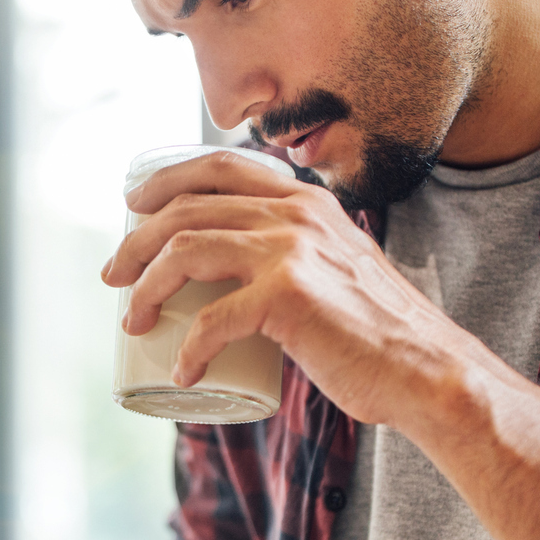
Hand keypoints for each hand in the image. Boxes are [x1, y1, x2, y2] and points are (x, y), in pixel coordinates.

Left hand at [103, 151, 482, 426]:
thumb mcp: (339, 268)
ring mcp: (291, 252)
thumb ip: (303, 256)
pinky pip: (211, 322)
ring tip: (131, 320)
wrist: (426, 371)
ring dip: (144, 288)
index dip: (165, 182)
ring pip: (186, 252)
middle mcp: (295, 214)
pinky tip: (182, 373)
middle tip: (113, 277)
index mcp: (305, 200)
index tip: (133, 212)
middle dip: (136, 242)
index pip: (218, 166)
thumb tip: (245, 278)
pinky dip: (188, 351)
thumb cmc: (378, 333)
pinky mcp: (288, 300)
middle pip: (188, 209)